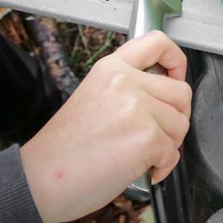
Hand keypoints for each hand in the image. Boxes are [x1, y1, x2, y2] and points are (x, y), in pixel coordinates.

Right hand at [19, 31, 191, 222]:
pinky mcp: (147, 138)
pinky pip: (173, 154)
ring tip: (140, 155)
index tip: (176, 76)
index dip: (176, 60)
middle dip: (176, 118)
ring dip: (168, 146)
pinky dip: (162, 167)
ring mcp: (138, 109)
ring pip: (181, 125)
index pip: (158, 43)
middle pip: (181, 92)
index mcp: (111, 68)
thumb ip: (128, 88)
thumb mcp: (93, 97)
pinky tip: (141, 170)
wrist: (41, 180)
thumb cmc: (63, 149)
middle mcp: (126, 82)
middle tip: (157, 134)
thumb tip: (165, 96)